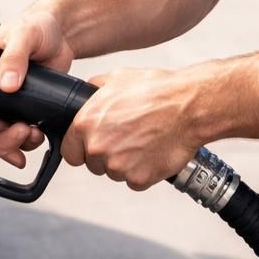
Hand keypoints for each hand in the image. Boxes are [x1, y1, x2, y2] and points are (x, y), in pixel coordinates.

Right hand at [0, 6, 76, 168]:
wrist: (62, 33)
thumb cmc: (36, 25)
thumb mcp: (23, 34)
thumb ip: (14, 56)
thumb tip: (6, 83)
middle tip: (19, 132)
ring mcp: (6, 104)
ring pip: (0, 137)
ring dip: (14, 143)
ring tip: (32, 133)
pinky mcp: (25, 110)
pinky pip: (20, 136)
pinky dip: (28, 141)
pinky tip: (38, 134)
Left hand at [61, 67, 206, 190]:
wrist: (188, 106)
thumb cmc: (156, 90)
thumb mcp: (117, 78)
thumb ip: (94, 90)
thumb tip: (87, 95)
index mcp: (85, 124)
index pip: (70, 151)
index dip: (82, 148)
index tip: (95, 143)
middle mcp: (98, 148)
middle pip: (93, 164)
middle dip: (107, 154)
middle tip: (127, 136)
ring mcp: (118, 167)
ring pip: (115, 173)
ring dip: (126, 162)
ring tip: (144, 140)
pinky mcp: (138, 179)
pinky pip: (135, 181)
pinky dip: (144, 170)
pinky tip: (153, 151)